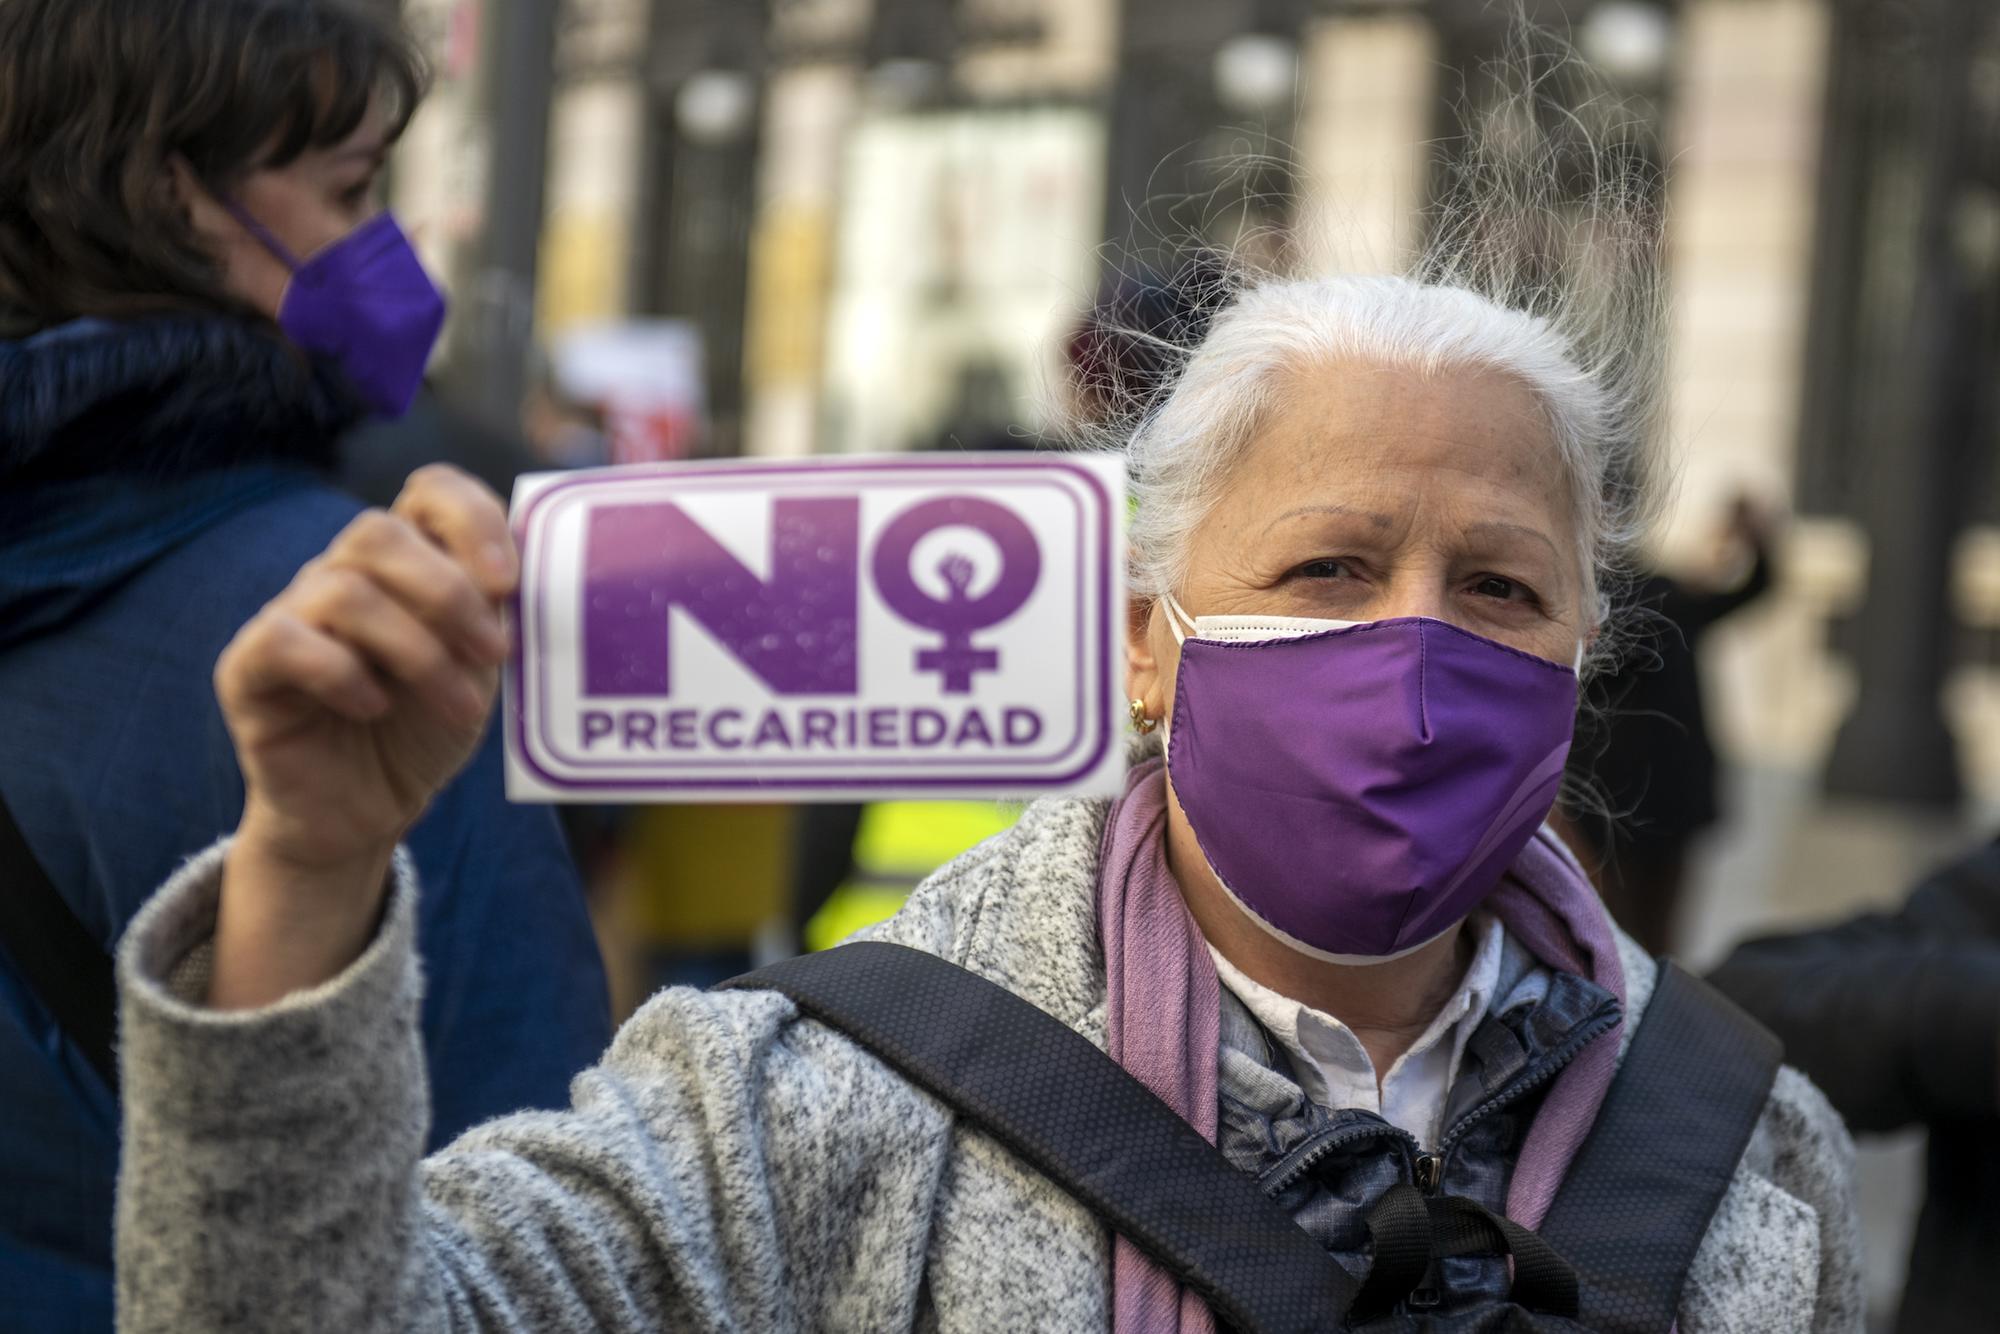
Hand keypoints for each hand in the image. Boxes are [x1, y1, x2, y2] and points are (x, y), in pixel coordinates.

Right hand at [208, 465, 515, 1006]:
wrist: (367, 811)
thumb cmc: (426, 727)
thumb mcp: (478, 666)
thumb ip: (496, 610)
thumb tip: (536, 568)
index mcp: (406, 562)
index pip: (429, 490)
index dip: (471, 519)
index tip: (509, 582)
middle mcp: (340, 574)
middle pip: (378, 533)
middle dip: (448, 592)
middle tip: (495, 653)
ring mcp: (288, 615)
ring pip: (344, 590)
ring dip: (417, 650)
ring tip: (459, 707)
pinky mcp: (248, 667)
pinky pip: (285, 640)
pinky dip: (341, 673)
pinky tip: (375, 707)